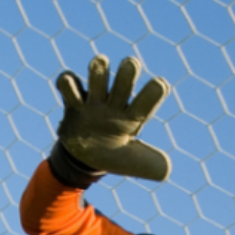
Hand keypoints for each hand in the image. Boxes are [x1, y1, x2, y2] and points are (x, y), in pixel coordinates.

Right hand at [49, 55, 170, 185]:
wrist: (85, 158)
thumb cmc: (114, 156)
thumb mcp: (133, 163)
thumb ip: (150, 165)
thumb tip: (167, 170)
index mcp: (134, 116)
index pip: (148, 100)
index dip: (153, 92)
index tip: (159, 84)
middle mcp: (116, 103)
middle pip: (125, 81)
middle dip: (128, 72)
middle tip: (131, 64)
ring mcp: (94, 101)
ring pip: (99, 76)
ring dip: (99, 69)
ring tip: (100, 64)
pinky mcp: (73, 102)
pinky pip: (68, 83)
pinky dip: (67, 80)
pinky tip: (68, 84)